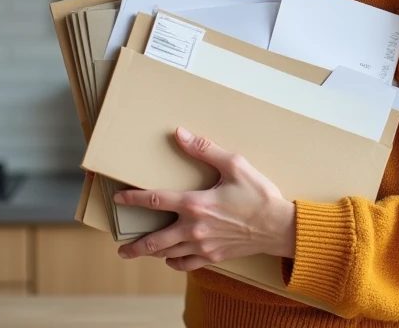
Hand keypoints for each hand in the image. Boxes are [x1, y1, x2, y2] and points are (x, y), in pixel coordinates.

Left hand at [114, 127, 295, 271]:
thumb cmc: (259, 194)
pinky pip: (186, 265)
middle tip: (121, 248)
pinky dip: (174, 263)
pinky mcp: (213, 257)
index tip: (119, 198)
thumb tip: (180, 134)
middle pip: (154, 240)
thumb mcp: (235, 164)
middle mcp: (194, 228)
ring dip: (151, 253)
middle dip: (135, 245)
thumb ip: (205, 149)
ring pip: (168, 254)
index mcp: (195, 204)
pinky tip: (170, 259)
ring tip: (139, 252)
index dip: (133, 199)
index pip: (155, 201)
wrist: (279, 227)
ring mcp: (203, 246)